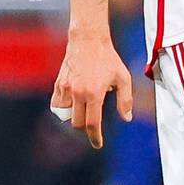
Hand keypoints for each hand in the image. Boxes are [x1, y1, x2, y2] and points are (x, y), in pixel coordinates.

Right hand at [50, 32, 132, 148]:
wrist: (88, 41)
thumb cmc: (108, 59)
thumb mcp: (123, 78)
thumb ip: (125, 100)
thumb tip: (126, 118)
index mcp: (94, 93)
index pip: (92, 124)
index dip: (95, 137)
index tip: (98, 144)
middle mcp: (78, 93)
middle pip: (77, 123)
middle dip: (86, 127)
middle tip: (94, 123)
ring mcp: (65, 88)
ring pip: (65, 115)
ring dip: (74, 116)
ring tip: (85, 108)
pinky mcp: (58, 84)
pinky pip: (57, 104)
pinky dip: (64, 108)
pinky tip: (74, 102)